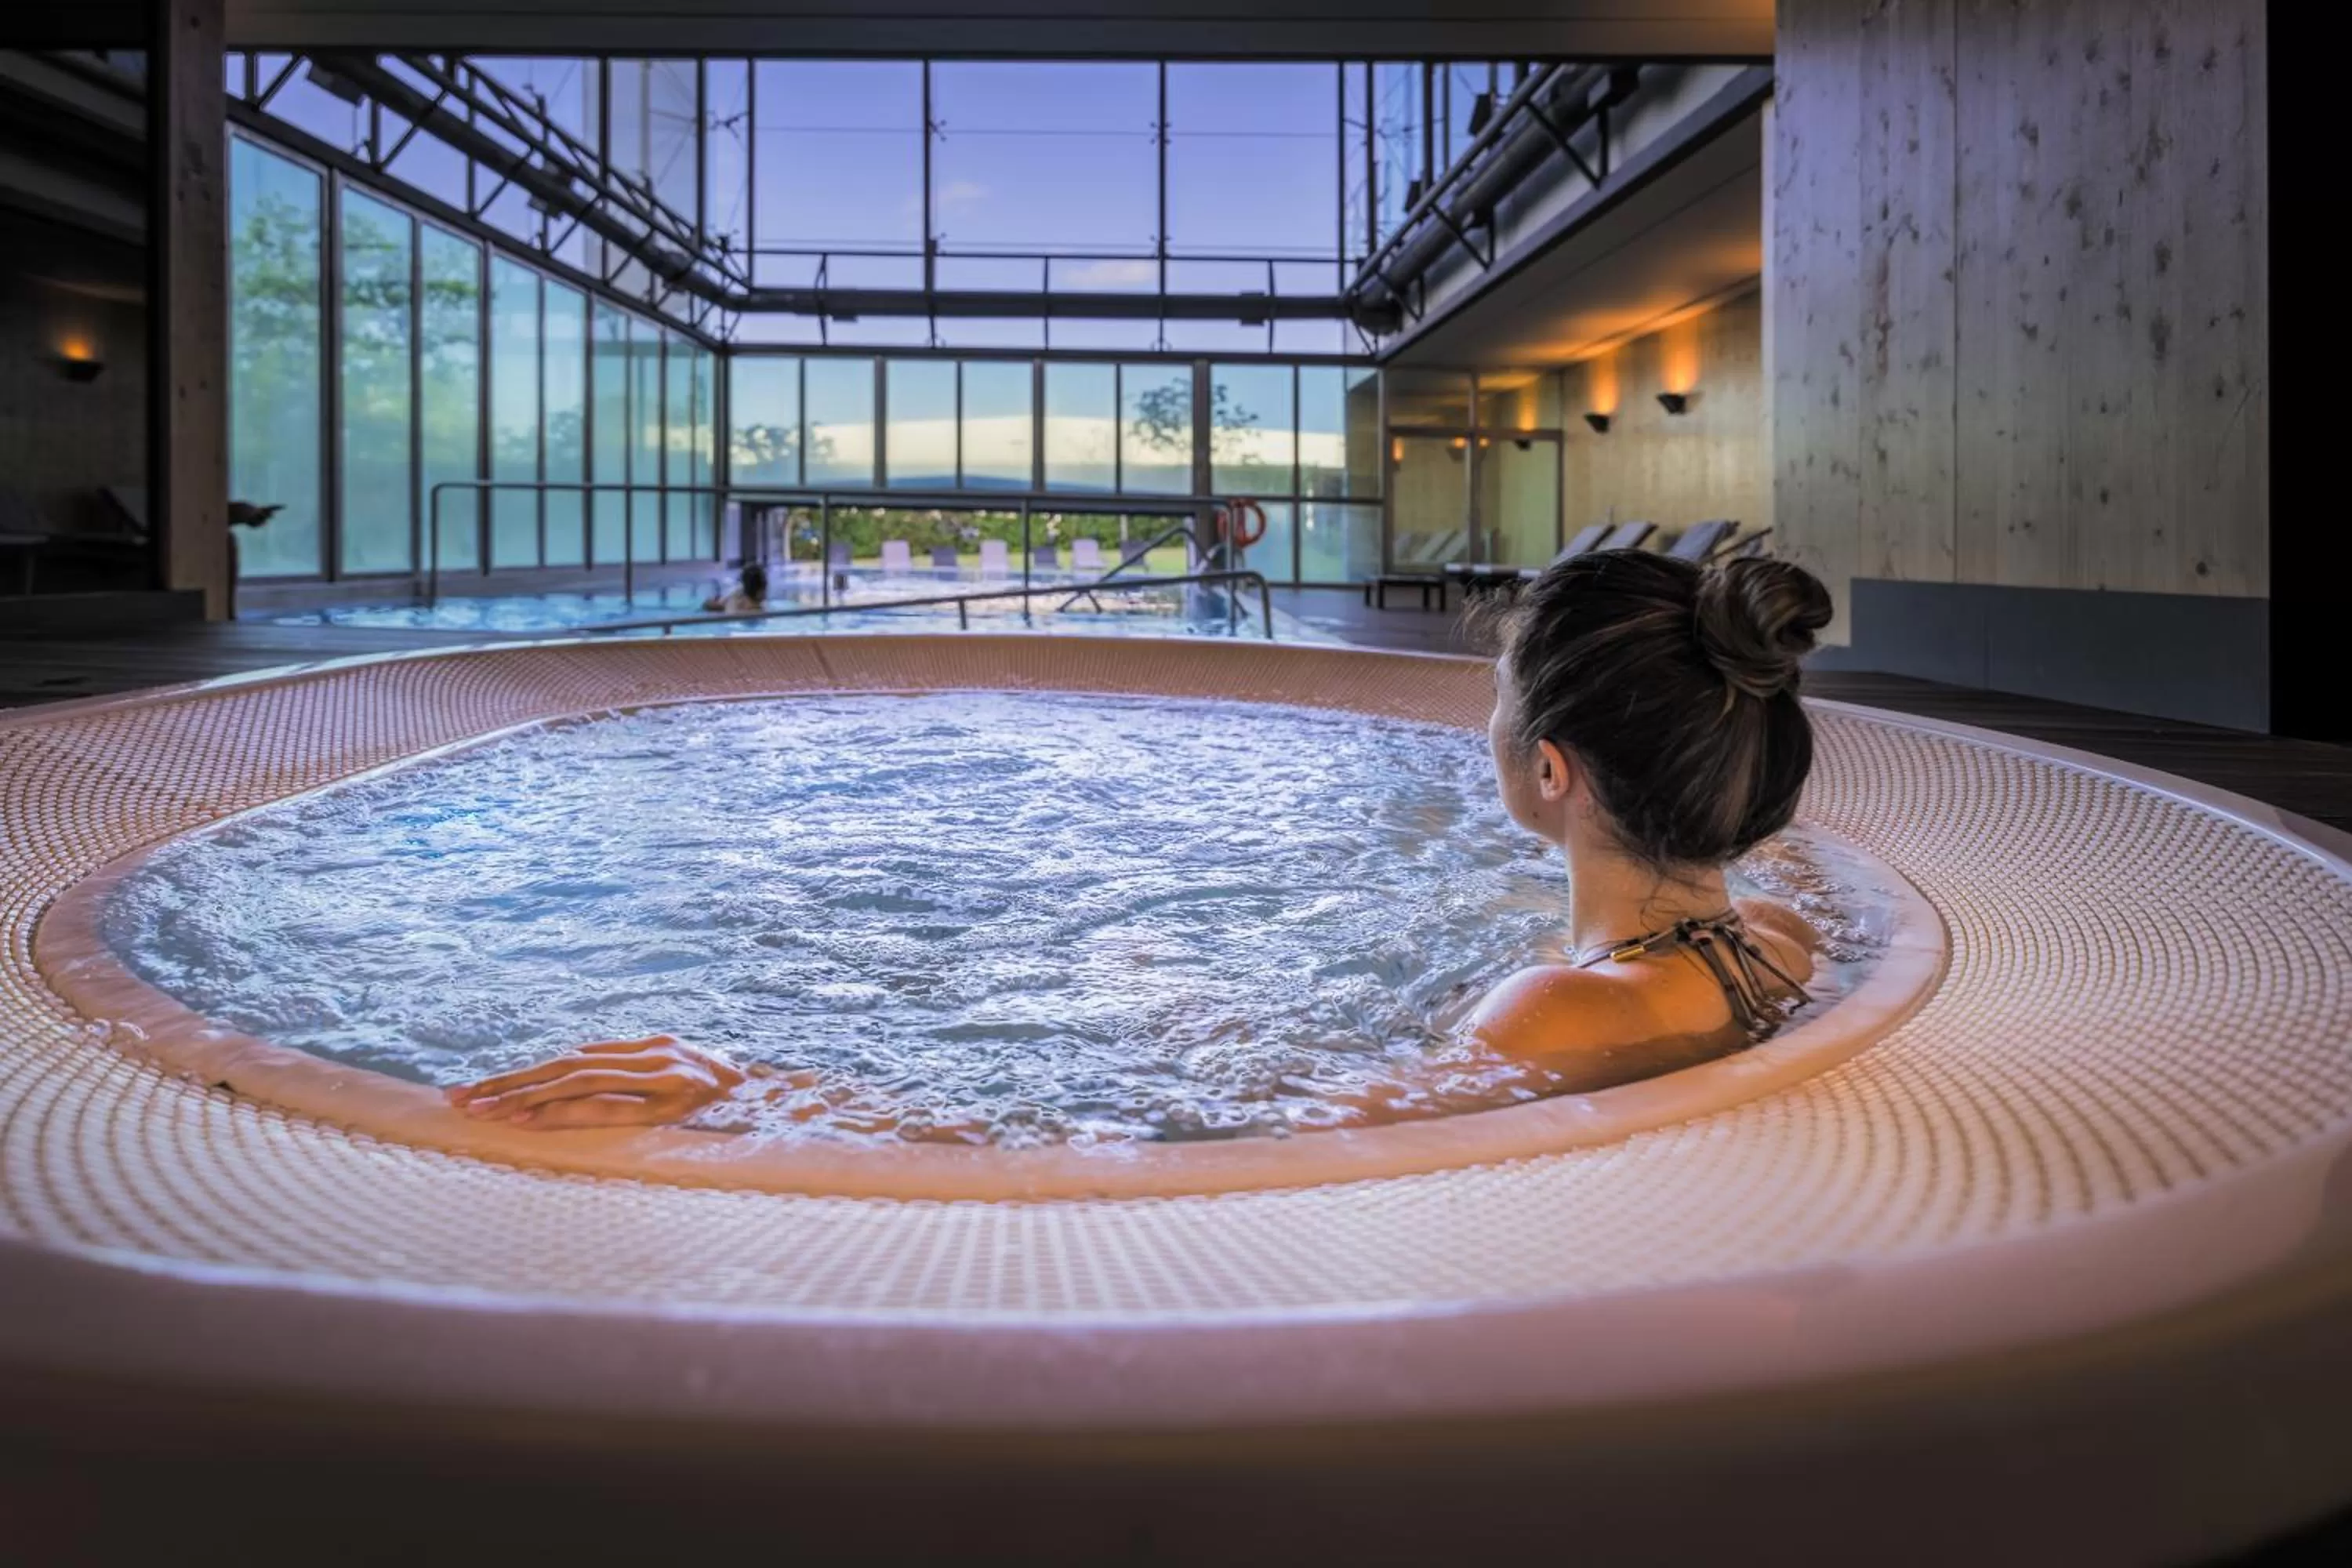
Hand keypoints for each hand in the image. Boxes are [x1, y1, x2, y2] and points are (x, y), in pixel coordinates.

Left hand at [444, 1036, 746, 1129]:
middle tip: (456, 1098)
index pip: (575, 1057)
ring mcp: (666, 1075)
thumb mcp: (691, 1092)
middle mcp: (656, 1054)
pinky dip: (564, 1111)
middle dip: (507, 1080)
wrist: (800, 1108)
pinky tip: (528, 1119)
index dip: (525, 1072)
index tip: (480, 1088)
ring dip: (522, 1095)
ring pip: (577, 1078)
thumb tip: (594, 1104)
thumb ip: (649, 1090)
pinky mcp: (674, 1101)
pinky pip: (609, 1104)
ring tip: (479, 1111)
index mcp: (654, 1049)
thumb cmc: (745, 1111)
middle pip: (565, 1063)